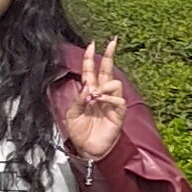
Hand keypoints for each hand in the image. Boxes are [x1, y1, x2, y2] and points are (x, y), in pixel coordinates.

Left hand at [64, 42, 130, 163]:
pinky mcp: (119, 113)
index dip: (91, 58)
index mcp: (89, 93)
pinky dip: (109, 98)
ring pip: (114, 83)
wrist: (88, 149)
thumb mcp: (72, 114)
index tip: (92, 44)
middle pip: (107, 70)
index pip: (91, 71)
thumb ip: (79, 99)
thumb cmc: (80, 132)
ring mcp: (111, 103)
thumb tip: (89, 88)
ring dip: (104, 86)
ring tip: (96, 97)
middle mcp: (101, 95)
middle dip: (109, 55)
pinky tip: (101, 102)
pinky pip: (118, 99)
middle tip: (112, 42)